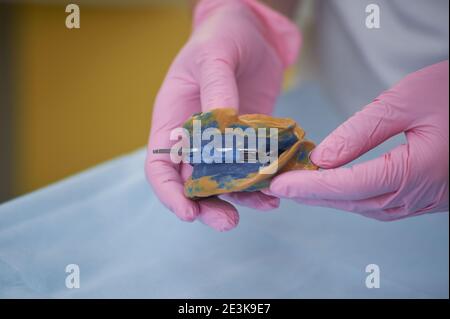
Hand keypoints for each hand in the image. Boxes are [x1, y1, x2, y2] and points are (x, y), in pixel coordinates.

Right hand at [145, 0, 300, 230]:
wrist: (251, 32)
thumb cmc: (221, 37)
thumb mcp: (213, 57)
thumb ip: (216, 92)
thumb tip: (221, 129)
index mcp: (172, 120)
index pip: (160, 167)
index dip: (170, 194)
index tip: (188, 212)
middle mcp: (195, 138)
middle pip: (193, 184)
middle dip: (208, 207)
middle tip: (230, 223)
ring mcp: (224, 142)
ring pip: (226, 182)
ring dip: (242, 199)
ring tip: (267, 204)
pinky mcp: (251, 140)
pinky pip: (254, 167)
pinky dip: (264, 181)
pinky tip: (279, 187)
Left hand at [269, 61, 448, 219]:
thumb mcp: (406, 101)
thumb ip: (361, 132)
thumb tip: (323, 158)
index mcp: (415, 172)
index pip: (347, 185)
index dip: (309, 185)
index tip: (279, 183)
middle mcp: (419, 195)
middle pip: (352, 201)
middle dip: (312, 195)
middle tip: (280, 186)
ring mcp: (425, 201)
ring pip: (366, 207)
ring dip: (330, 198)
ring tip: (300, 186)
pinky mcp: (427, 197)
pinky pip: (381, 204)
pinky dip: (352, 197)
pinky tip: (335, 187)